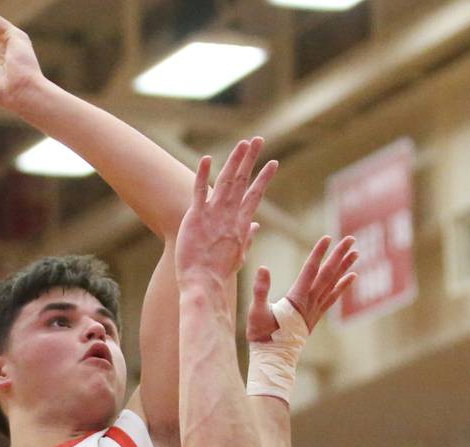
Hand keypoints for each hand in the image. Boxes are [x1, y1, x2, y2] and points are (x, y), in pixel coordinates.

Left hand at [175, 138, 277, 287]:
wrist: (203, 284)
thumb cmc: (219, 274)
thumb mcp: (238, 256)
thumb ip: (248, 237)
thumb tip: (257, 225)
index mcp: (241, 224)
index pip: (255, 196)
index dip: (263, 178)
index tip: (273, 163)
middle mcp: (230, 216)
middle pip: (242, 181)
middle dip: (251, 159)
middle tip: (259, 140)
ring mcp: (213, 214)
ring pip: (226, 181)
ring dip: (235, 160)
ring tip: (243, 143)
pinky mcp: (196, 217)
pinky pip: (199, 191)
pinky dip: (203, 174)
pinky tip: (206, 158)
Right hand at [246, 236, 357, 341]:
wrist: (272, 358)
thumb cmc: (261, 335)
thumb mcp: (256, 312)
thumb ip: (259, 291)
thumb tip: (263, 268)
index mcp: (296, 299)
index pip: (310, 270)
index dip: (318, 253)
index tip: (327, 237)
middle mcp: (310, 302)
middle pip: (327, 274)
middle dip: (338, 255)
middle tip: (351, 239)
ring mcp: (314, 309)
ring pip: (333, 284)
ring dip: (345, 267)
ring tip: (356, 252)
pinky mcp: (315, 316)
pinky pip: (333, 298)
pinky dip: (343, 286)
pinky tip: (353, 276)